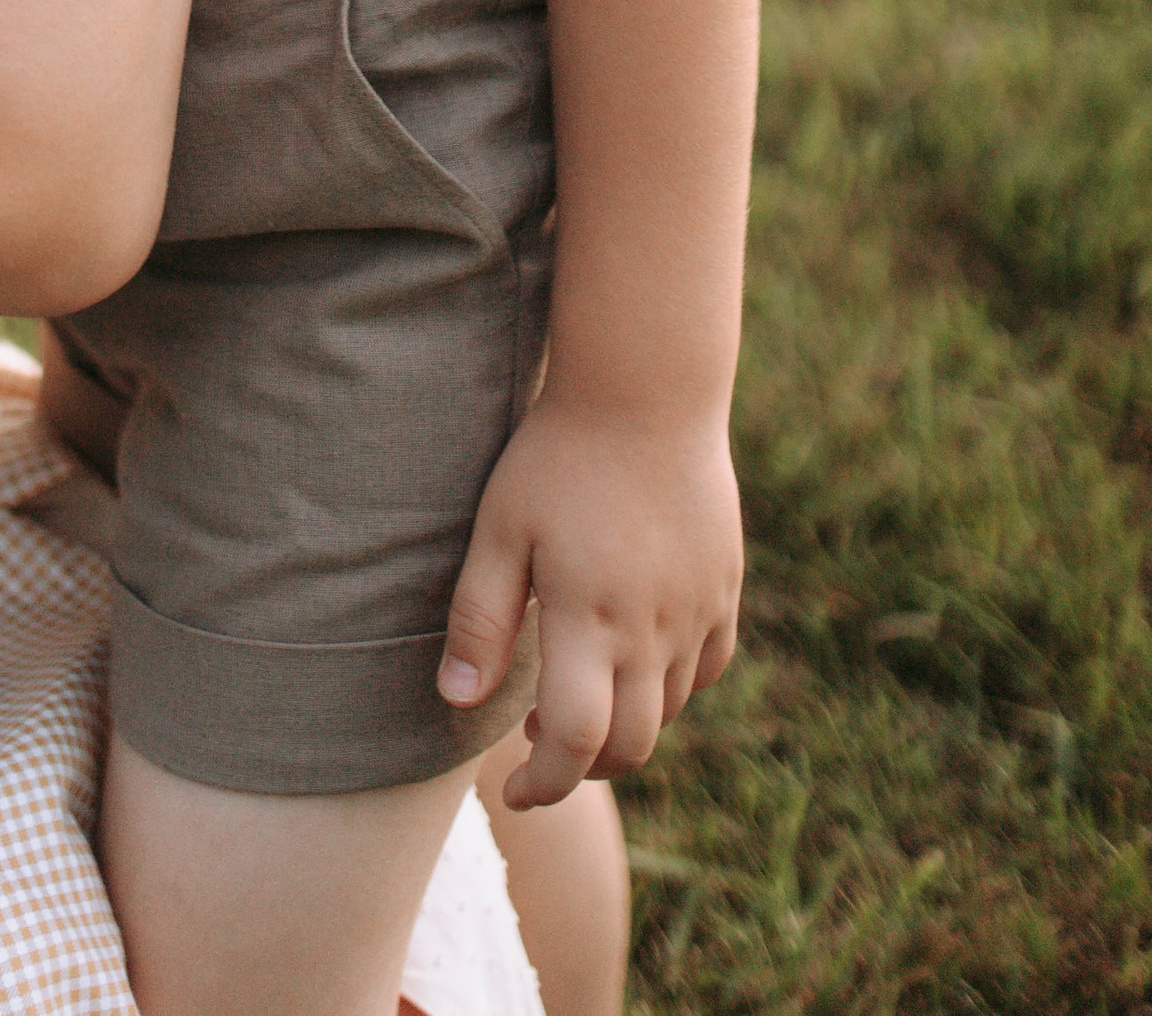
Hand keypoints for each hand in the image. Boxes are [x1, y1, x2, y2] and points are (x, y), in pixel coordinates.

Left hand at [439, 393, 742, 808]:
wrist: (647, 390)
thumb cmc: (558, 455)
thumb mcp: (500, 527)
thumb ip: (479, 619)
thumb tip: (456, 701)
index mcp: (589, 619)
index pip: (574, 743)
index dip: (543, 783)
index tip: (513, 787)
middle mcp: (652, 629)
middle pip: (631, 746)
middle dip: (582, 765)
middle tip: (539, 738)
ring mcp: (697, 611)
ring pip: (669, 711)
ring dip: (625, 725)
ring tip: (578, 687)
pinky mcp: (723, 588)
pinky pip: (705, 668)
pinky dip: (671, 686)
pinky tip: (632, 654)